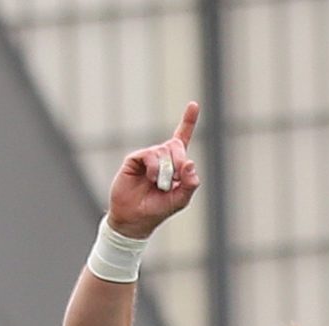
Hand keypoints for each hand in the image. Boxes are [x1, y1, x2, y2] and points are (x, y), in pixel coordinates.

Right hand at [107, 104, 200, 236]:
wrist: (134, 218)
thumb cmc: (158, 209)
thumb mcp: (180, 200)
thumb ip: (190, 184)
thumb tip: (190, 162)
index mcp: (175, 164)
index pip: (182, 138)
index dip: (188, 121)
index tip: (193, 104)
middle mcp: (162, 157)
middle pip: (177, 146)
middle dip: (179, 162)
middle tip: (174, 180)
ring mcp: (148, 157)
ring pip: (164, 152)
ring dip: (165, 173)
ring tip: (158, 185)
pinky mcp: (135, 159)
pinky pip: (151, 156)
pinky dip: (154, 170)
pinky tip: (150, 179)